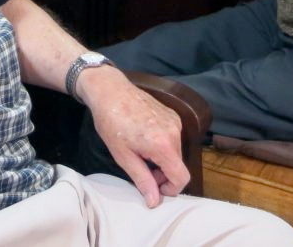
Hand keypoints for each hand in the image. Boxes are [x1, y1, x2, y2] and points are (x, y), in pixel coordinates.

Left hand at [74, 67, 188, 206]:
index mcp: (164, 145)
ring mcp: (175, 121)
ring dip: (162, 159)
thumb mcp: (123, 157)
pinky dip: (163, 145)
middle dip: (163, 174)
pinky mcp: (172, 114)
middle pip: (178, 165)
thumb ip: (142, 180)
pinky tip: (144, 139)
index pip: (182, 178)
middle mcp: (174, 132)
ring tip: (140, 152)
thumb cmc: (112, 124)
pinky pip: (173, 137)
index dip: (171, 190)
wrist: (110, 91)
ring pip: (176, 152)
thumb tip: (154, 202)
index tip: (154, 189)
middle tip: (141, 171)